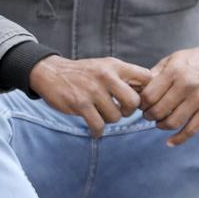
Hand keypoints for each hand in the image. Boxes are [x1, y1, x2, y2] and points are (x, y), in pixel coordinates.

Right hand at [29, 55, 151, 137]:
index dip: (148, 92)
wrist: (50, 72)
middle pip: (134, 102)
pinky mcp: (80, 104)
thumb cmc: (82, 73)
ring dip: (109, 120)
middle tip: (120, 111)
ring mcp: (93, 90)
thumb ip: (124, 76)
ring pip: (115, 116)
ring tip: (100, 115)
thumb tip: (149, 92)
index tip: (139, 100)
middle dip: (128, 111)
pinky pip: (98, 125)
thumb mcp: (104, 66)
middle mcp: (106, 76)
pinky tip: (94, 129)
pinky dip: (97, 131)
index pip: (146, 77)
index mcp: (115, 66)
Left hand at [140, 43, 198, 145]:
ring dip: (160, 126)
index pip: (149, 95)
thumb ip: (155, 74)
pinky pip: (191, 130)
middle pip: (158, 110)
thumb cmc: (193, 61)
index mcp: (174, 72)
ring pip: (172, 122)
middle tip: (147, 114)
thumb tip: (138, 89)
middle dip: (148, 116)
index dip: (141, 104)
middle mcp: (187, 86)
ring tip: (158, 122)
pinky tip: (170, 142)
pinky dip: (178, 139)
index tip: (141, 105)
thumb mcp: (172, 60)